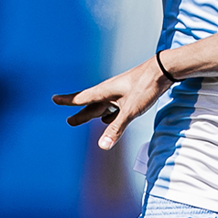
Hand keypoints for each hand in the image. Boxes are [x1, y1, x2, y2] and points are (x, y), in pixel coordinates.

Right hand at [53, 57, 174, 150]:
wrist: (163, 70)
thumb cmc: (145, 87)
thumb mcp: (130, 111)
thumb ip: (116, 129)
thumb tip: (101, 146)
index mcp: (105, 92)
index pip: (81, 98)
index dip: (68, 100)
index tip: (54, 99)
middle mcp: (110, 91)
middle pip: (91, 105)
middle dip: (80, 114)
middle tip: (69, 121)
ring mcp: (120, 93)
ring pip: (102, 106)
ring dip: (93, 114)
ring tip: (84, 118)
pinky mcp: (130, 94)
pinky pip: (114, 107)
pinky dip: (109, 114)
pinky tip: (110, 118)